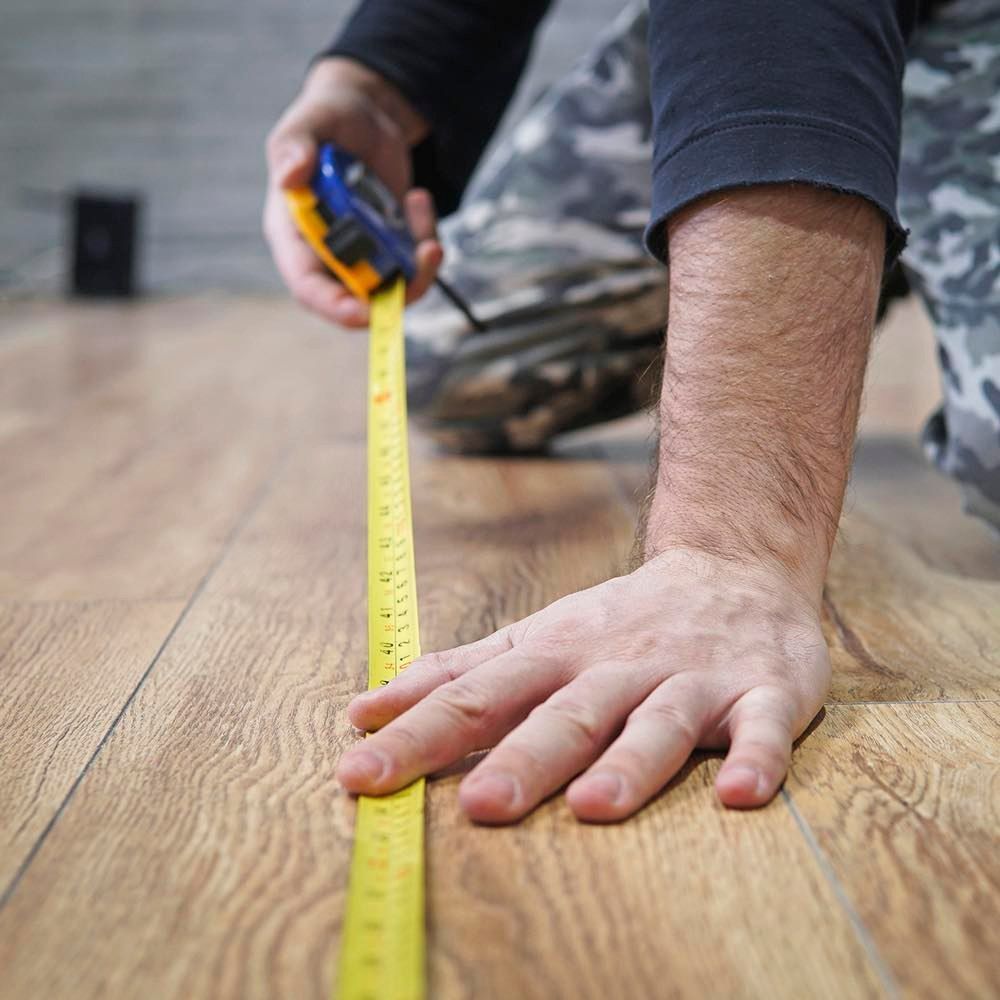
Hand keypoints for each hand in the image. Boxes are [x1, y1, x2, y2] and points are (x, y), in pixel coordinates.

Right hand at [263, 57, 442, 327]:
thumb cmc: (326, 119)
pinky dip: (426, 239)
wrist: (365, 114)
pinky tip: (418, 199)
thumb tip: (289, 176)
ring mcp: (364, 255)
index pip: (309, 289)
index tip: (365, 311)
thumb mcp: (307, 123)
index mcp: (295, 236)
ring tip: (420, 204)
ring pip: (395, 288)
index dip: (335, 307)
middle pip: (360, 300)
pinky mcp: (392, 248)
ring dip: (420, 263)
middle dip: (399, 288)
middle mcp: (329, 255)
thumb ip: (294, 148)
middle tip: (428, 250)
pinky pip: (415, 264)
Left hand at [336, 548, 829, 823]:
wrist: (731, 566)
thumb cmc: (619, 620)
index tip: (358, 776)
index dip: (417, 735)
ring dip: (628, 763)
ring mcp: (691, 678)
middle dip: (523, 757)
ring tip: (593, 806)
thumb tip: (362, 711)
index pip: (476, 698)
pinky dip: (757, 758)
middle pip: (564, 714)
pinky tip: (740, 794)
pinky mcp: (760, 691)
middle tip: (479, 804)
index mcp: (555, 657)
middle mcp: (617, 668)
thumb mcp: (533, 637)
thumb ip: (455, 674)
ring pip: (657, 721)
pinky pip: (763, 728)